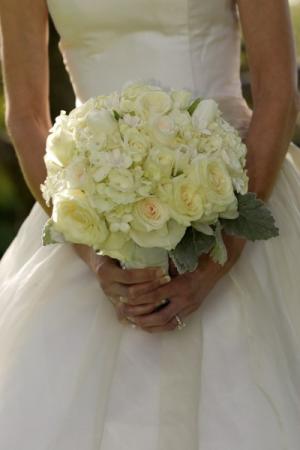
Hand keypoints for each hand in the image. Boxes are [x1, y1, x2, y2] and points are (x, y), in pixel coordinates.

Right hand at [72, 244, 170, 324]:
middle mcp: (107, 287)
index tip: (162, 270)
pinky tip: (155, 307)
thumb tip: (154, 244)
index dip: (147, 275)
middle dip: (152, 287)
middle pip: (132, 293)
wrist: (96, 260)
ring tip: (165, 294)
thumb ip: (131, 249)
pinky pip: (129, 315)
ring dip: (150, 302)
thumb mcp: (117, 248)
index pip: (129, 277)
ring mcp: (111, 298)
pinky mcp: (114, 306)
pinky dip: (142, 313)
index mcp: (106, 272)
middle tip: (167, 279)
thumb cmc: (110, 250)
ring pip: (132, 307)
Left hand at [118, 235, 245, 332]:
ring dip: (148, 325)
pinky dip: (159, 327)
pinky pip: (174, 324)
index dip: (138, 299)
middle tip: (124, 314)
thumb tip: (138, 272)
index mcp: (180, 285)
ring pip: (166, 324)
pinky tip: (147, 325)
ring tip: (132, 322)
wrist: (215, 266)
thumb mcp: (176, 261)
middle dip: (140, 317)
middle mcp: (185, 299)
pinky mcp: (191, 311)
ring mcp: (189, 307)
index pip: (155, 296)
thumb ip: (160, 270)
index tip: (124, 298)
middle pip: (159, 316)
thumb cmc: (193, 259)